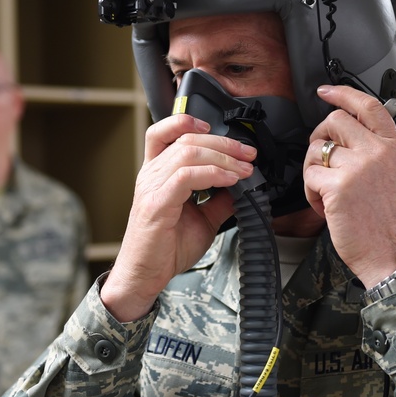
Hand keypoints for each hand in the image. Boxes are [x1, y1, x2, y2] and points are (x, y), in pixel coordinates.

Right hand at [102, 113, 256, 320]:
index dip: (189, 121)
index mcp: (157, 173)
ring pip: (188, 153)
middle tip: (248, 153)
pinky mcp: (157, 203)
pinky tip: (230, 180)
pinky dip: (213, 174)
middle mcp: (151, 175)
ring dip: (223, 157)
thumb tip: (243, 186)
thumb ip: (219, 200)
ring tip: (244, 168)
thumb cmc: (166, 248)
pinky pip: (186, 176)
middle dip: (223, 142)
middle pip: (186, 139)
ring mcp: (151, 187)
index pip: (165, 132)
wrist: (146, 275)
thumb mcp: (203, 219)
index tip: (220, 129)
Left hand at [303, 85, 395, 286]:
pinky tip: (326, 206)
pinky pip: (309, 177)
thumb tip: (346, 132)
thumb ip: (376, 149)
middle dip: (319, 139)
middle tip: (321, 161)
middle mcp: (377, 152)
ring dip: (314, 172)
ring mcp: (358, 167)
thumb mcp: (395, 174)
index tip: (326, 91)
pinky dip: (311, 193)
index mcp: (393, 147)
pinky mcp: (338, 186)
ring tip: (328, 192)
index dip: (343, 93)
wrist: (389, 252)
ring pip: (316, 150)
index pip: (367, 106)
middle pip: (334, 122)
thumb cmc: (388, 220)